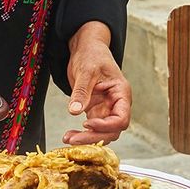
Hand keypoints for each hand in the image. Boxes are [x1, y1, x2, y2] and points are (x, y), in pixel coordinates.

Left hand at [61, 21, 131, 144]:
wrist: (86, 49)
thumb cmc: (92, 55)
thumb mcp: (86, 71)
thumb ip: (82, 91)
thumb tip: (75, 111)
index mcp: (121, 93)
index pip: (121, 118)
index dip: (106, 125)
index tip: (87, 123)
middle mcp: (116, 104)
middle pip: (112, 130)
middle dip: (93, 137)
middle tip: (73, 139)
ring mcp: (106, 109)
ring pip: (102, 133)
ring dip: (87, 139)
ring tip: (68, 139)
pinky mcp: (95, 111)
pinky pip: (92, 128)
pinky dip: (81, 133)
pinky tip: (69, 135)